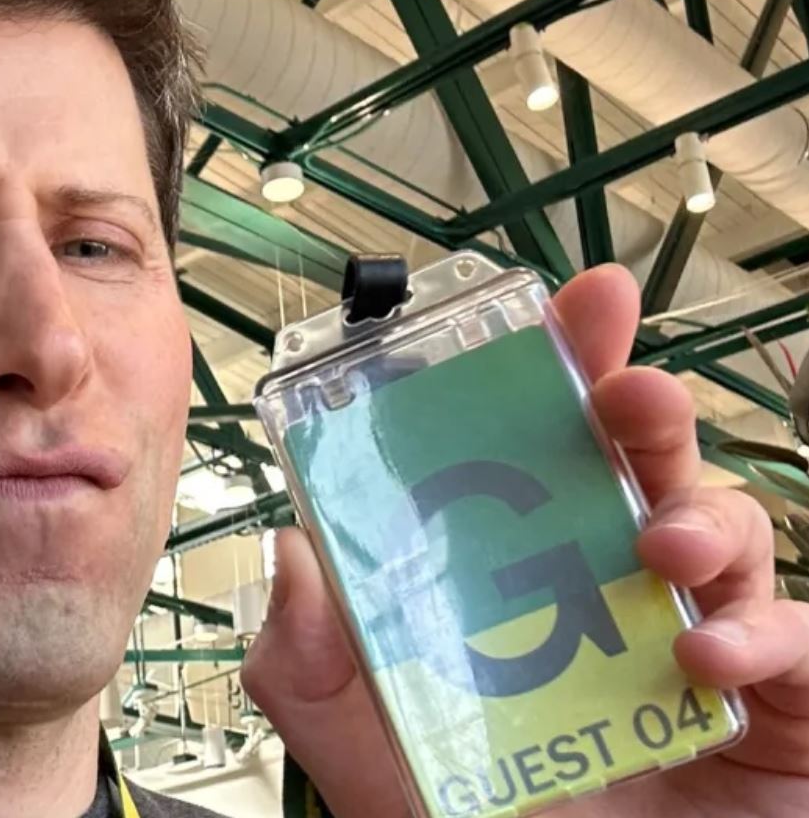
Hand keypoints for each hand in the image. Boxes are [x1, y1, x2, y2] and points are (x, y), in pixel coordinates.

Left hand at [242, 264, 808, 817]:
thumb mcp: (368, 750)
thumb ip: (310, 665)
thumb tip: (295, 554)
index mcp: (528, 577)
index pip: (545, 453)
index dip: (561, 371)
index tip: (568, 304)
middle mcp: (620, 591)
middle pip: (645, 462)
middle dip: (640, 403)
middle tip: (623, 387)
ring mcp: (706, 640)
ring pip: (731, 528)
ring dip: (698, 515)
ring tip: (656, 551)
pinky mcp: (784, 704)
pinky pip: (798, 639)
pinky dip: (761, 632)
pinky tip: (705, 657)